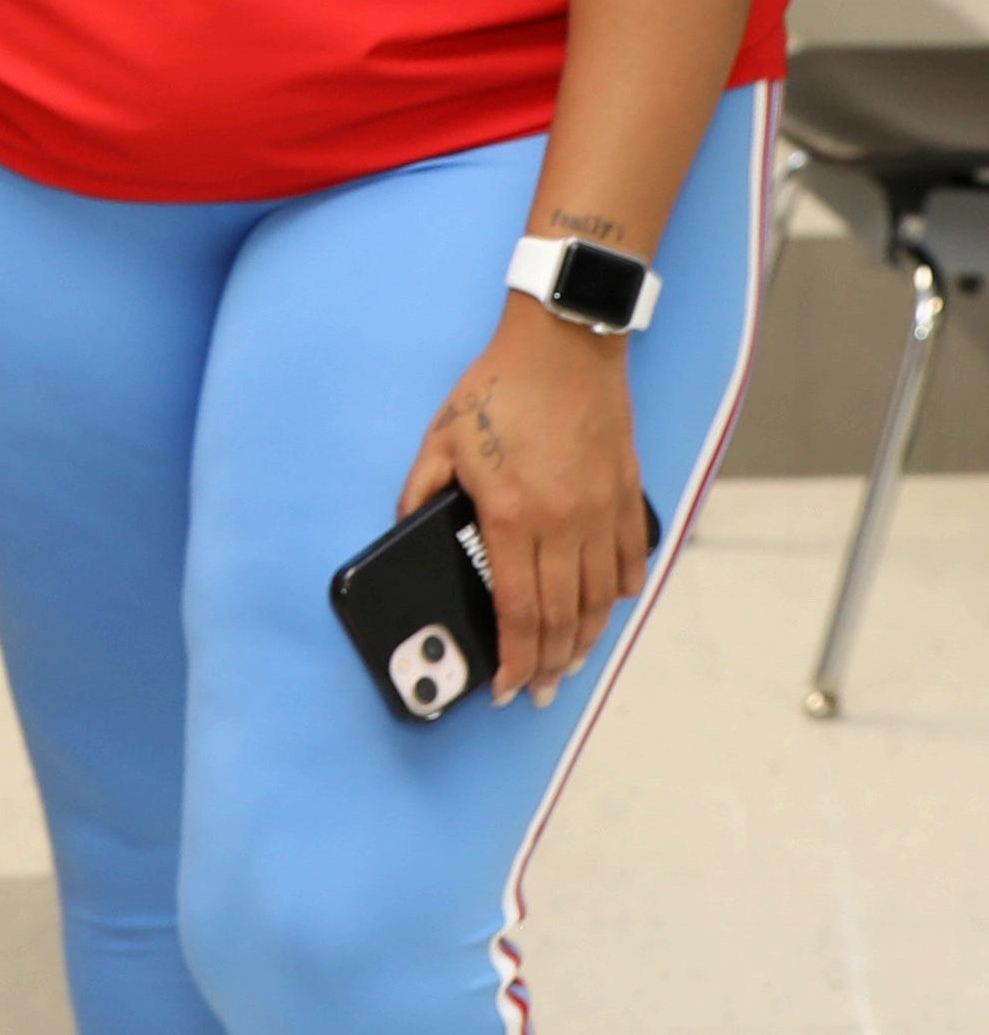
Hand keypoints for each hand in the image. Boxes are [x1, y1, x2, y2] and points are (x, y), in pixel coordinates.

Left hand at [399, 300, 647, 705]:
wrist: (565, 341)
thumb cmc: (501, 386)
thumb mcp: (443, 436)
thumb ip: (421, 489)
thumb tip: (405, 526)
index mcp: (513, 515)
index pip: (517, 610)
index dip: (514, 658)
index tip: (507, 688)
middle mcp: (563, 522)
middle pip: (562, 617)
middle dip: (549, 665)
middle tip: (539, 693)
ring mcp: (601, 510)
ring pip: (600, 598)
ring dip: (586, 639)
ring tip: (570, 665)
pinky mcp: (625, 493)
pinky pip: (629, 559)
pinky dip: (619, 592)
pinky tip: (608, 608)